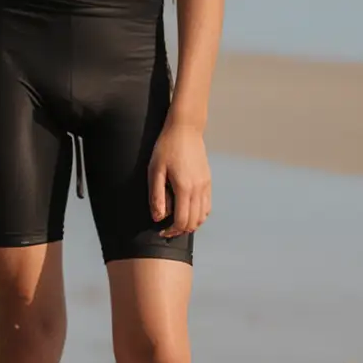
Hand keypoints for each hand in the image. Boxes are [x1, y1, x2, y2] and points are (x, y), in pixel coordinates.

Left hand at [148, 119, 210, 238]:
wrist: (185, 130)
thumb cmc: (166, 148)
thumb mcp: (155, 171)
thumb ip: (156, 196)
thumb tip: (157, 217)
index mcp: (184, 188)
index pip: (182, 221)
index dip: (171, 231)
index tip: (161, 232)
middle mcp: (198, 189)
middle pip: (194, 222)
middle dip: (180, 230)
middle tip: (166, 229)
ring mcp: (205, 185)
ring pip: (203, 216)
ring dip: (190, 223)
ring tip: (176, 221)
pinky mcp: (208, 181)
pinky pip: (207, 206)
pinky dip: (198, 214)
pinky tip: (187, 210)